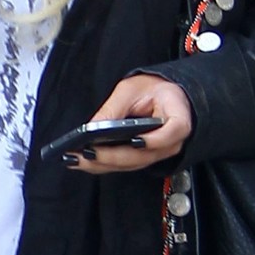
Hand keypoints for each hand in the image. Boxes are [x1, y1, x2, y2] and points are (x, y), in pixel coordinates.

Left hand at [62, 76, 192, 175]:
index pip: (172, 132)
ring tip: (76, 159)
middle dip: (112, 157)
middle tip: (85, 153)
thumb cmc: (153, 89)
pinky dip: (103, 164)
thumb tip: (91, 127)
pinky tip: (83, 160)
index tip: (134, 141)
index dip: (154, 140)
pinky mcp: (144, 158)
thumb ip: (115, 108)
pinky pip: (125, 165)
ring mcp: (159, 153)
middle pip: (144, 156)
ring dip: (102, 165)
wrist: (164, 96)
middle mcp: (172, 142)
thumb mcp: (132, 89)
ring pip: (131, 165)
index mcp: (178, 118)